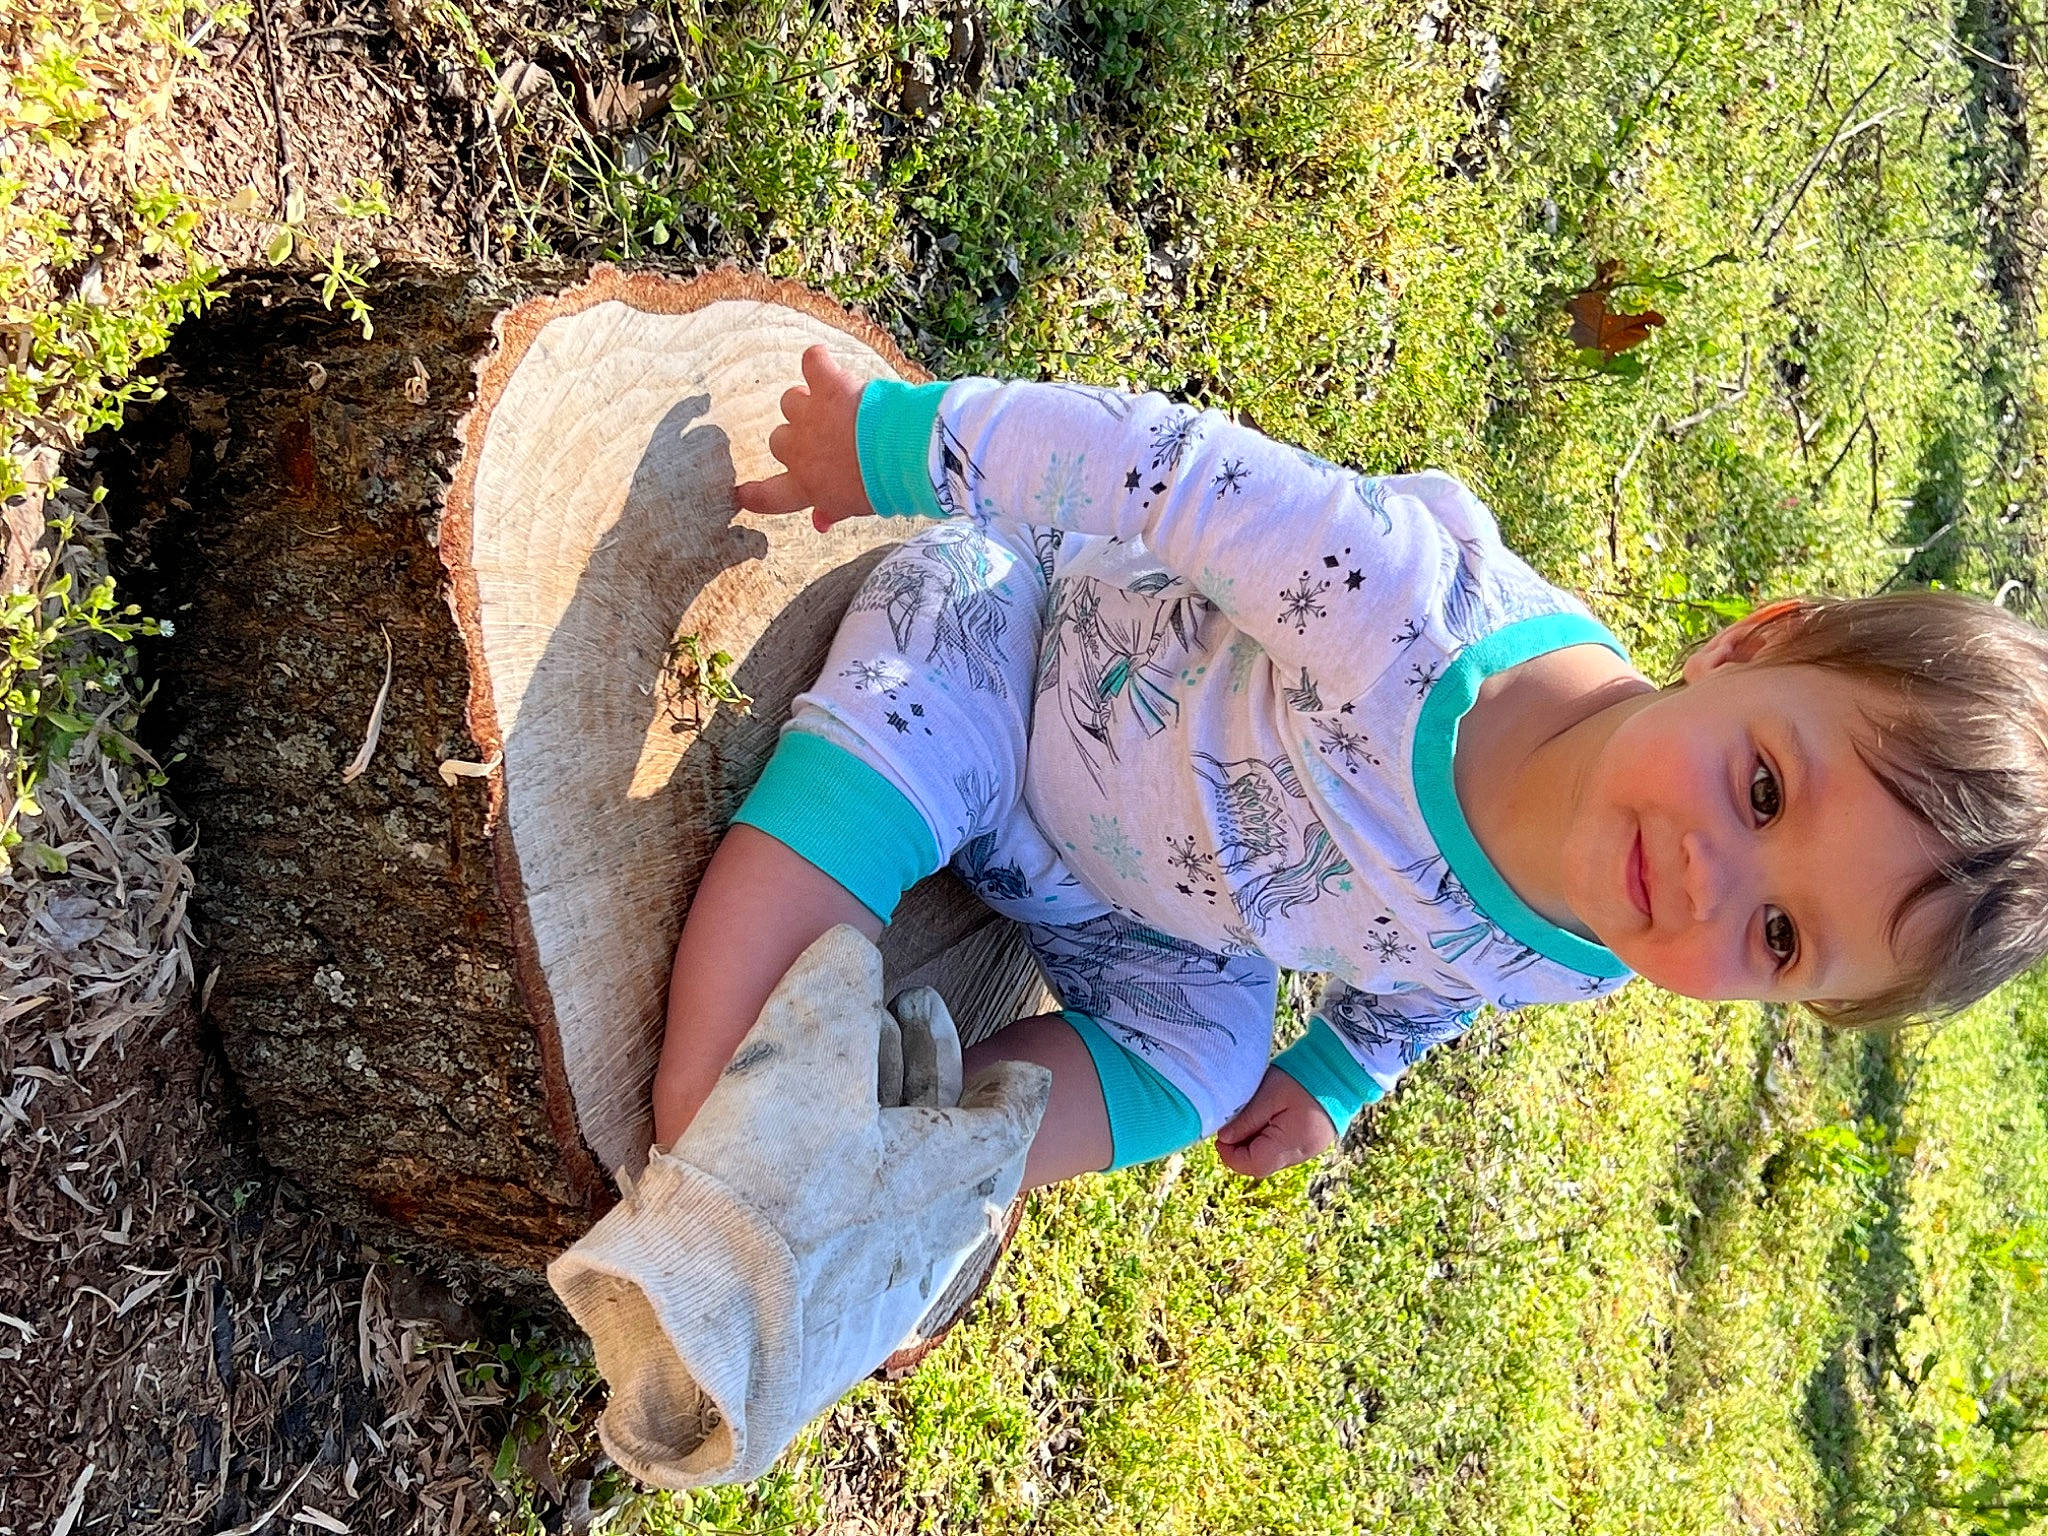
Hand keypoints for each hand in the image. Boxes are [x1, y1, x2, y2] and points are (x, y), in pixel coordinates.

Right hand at [733, 344, 876, 532]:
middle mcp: (800, 451)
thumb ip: (833, 510)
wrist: (901, 453)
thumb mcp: (855, 507)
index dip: (754, 494)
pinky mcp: (827, 386)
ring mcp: (809, 415)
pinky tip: (823, 363)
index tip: (742, 493)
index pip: (770, 495)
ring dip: (807, 402)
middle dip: (798, 439)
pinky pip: (812, 362)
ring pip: (790, 402)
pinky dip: (817, 361)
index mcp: (807, 485)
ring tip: (832, 405)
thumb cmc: (883, 485)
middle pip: (777, 441)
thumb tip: (820, 522)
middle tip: (826, 439)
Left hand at [1213, 1065, 1335, 1178]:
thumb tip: (1224, 1138)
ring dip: (1254, 1145)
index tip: (1220, 1136)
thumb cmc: (1302, 1076)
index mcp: (1292, 1142)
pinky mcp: (1311, 1142)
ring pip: (1271, 1158)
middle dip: (1240, 1151)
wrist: (1338, 1066)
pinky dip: (1268, 1140)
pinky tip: (1266, 1119)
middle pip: (1262, 1165)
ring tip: (1250, 1118)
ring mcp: (1309, 1149)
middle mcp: (1302, 1152)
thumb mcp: (1269, 1094)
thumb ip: (1246, 1119)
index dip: (1231, 1155)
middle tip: (1231, 1126)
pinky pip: (1283, 1150)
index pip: (1254, 1165)